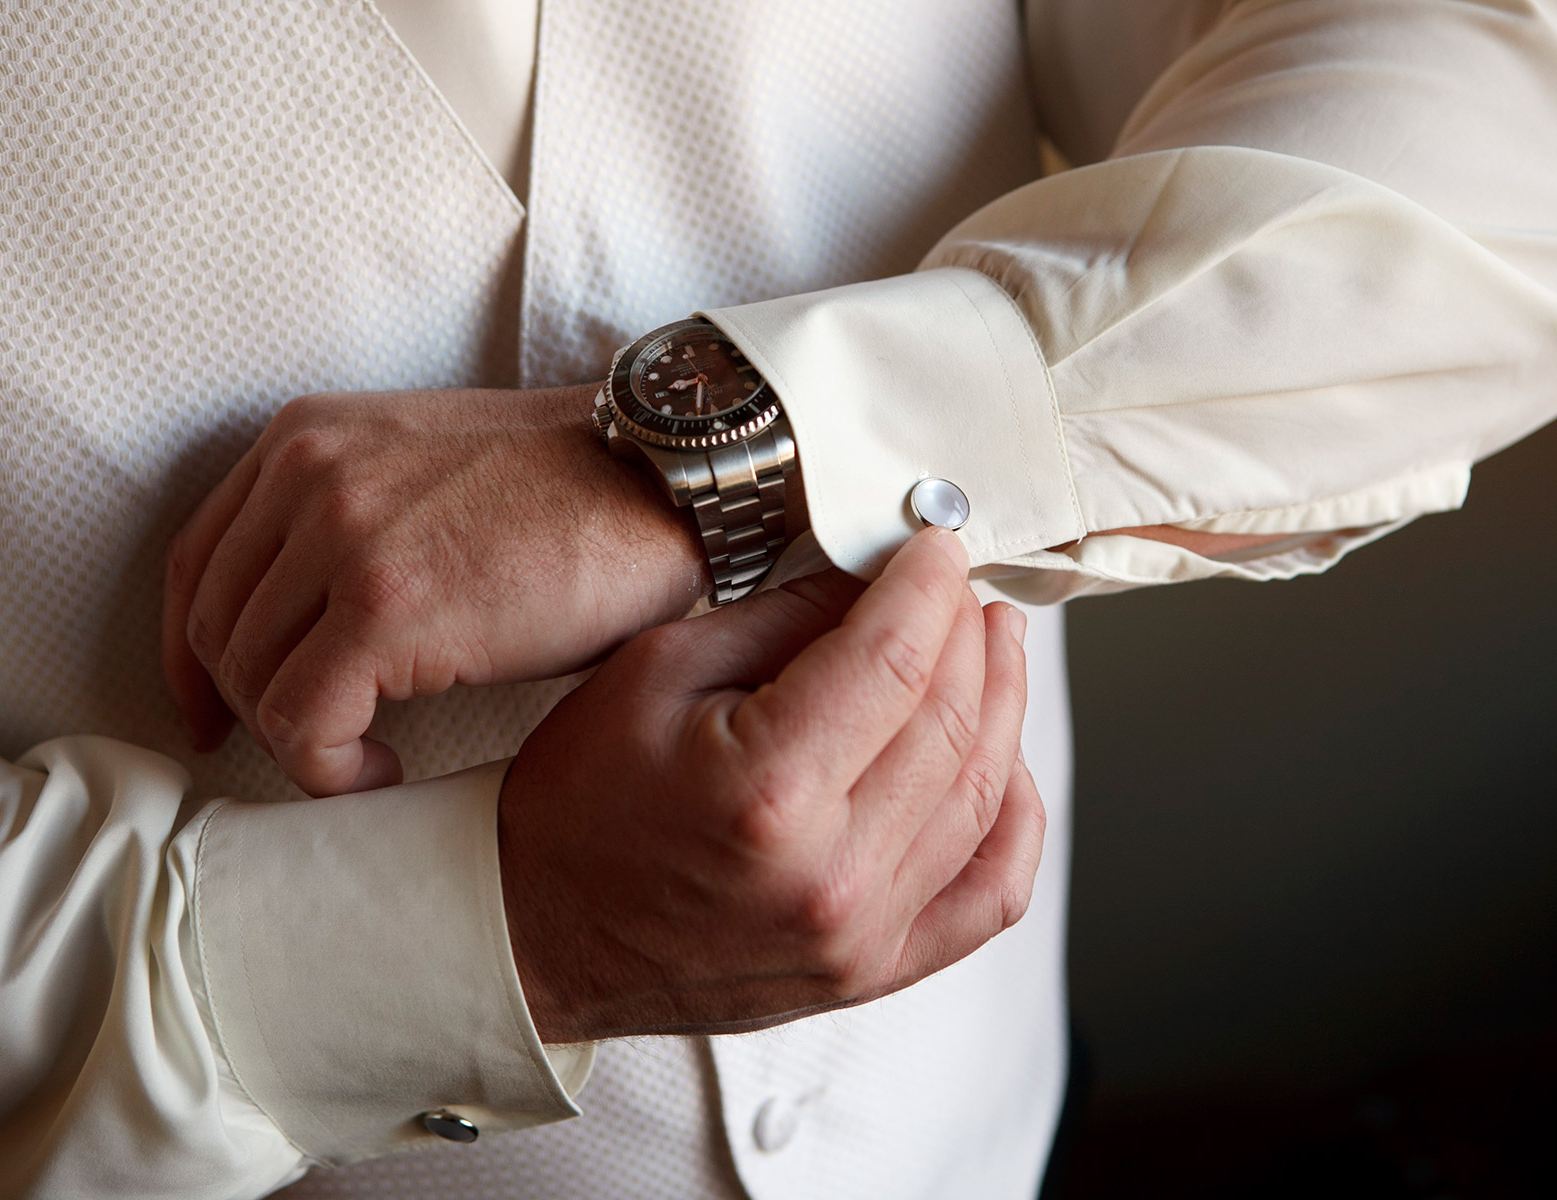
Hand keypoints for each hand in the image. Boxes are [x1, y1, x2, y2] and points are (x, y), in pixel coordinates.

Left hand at [162, 384, 707, 795]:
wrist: (664, 480)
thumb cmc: (574, 492)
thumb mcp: (429, 472)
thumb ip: (350, 520)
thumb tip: (312, 628)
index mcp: (309, 438)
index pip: (199, 560)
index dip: (190, 654)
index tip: (215, 712)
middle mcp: (307, 475)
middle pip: (216, 628)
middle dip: (256, 707)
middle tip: (319, 746)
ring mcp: (341, 538)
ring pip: (254, 681)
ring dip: (301, 741)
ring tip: (366, 756)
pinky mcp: (384, 609)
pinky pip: (303, 722)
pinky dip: (328, 769)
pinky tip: (382, 770)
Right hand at [497, 529, 1044, 1041]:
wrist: (538, 936)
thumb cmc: (581, 804)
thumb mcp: (658, 672)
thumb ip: (782, 619)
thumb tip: (877, 577)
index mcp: (769, 791)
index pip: (897, 659)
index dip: (931, 584)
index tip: (938, 541)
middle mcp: (830, 875)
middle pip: (954, 721)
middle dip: (970, 634)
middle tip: (960, 586)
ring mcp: (861, 937)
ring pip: (987, 796)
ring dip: (1002, 704)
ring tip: (991, 647)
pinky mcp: (872, 972)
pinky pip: (992, 893)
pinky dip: (1018, 818)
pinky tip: (1005, 760)